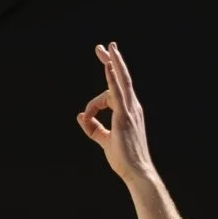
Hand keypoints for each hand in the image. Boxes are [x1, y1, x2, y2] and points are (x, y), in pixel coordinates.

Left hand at [78, 43, 154, 182]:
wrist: (137, 173)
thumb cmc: (124, 160)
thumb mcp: (105, 141)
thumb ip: (93, 128)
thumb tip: (80, 115)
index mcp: (128, 113)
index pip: (111, 95)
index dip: (95, 102)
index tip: (86, 114)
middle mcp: (132, 108)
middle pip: (121, 78)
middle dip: (112, 61)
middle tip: (104, 45)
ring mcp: (130, 111)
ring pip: (121, 80)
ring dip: (114, 62)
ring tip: (107, 46)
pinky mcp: (124, 117)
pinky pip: (118, 92)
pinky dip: (112, 78)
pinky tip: (108, 65)